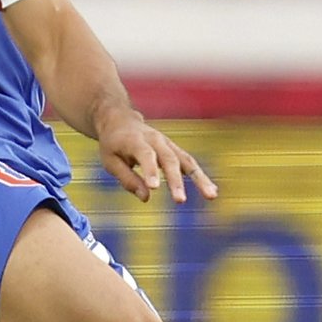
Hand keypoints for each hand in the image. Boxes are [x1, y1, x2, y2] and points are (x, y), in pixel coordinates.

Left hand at [96, 111, 217, 204]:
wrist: (121, 120)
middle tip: (180, 201)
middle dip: (176, 181)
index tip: (154, 188)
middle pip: (169, 159)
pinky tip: (211, 191)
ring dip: (199, 179)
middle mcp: (156, 140)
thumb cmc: (113, 144)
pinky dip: (200, 177)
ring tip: (211, 195)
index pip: (145, 155)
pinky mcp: (175, 150)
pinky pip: (190, 163)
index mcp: (135, 140)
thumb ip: (127, 179)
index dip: (150, 171)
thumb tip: (146, 197)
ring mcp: (168, 144)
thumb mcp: (110, 161)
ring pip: (186, 160)